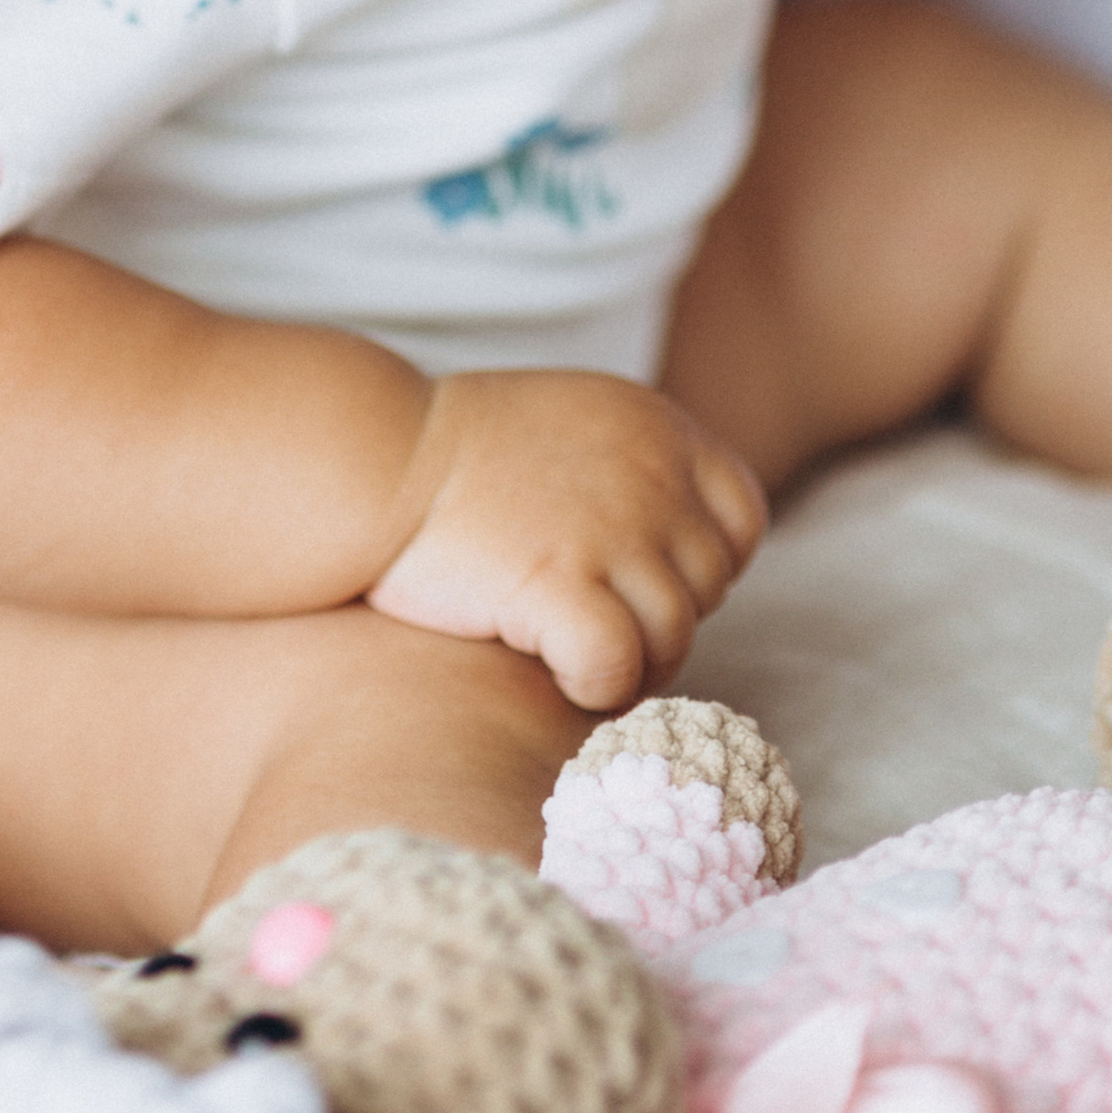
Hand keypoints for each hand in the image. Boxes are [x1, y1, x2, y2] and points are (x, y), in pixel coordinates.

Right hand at [367, 371, 765, 710]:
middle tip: (587, 621)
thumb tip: (683, 559)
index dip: (698, 565)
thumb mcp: (572, 424)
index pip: (741, 517)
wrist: (369, 460)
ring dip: (626, 662)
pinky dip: (591, 687)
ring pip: (672, 639)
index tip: (638, 580)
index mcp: (657, 424)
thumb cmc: (454, 456)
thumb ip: (636, 472)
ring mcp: (611, 528)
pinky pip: (617, 671)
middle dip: (656, 617)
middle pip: (709, 587)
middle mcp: (651, 470)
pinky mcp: (561, 584)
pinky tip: (544, 666)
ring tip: (562, 648)